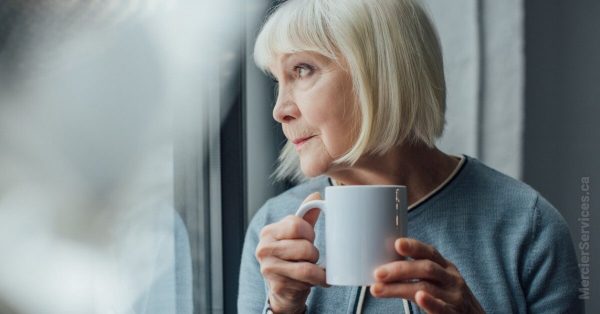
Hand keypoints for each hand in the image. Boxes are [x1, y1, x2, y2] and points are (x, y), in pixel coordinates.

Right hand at [255, 192, 326, 312]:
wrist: (284, 289)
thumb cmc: (292, 258)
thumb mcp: (298, 236)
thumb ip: (306, 217)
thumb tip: (316, 196)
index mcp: (269, 231)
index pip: (297, 225)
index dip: (309, 233)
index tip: (309, 239)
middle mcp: (264, 248)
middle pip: (304, 246)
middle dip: (314, 253)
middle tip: (311, 258)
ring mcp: (268, 267)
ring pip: (307, 264)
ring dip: (317, 268)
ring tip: (315, 269)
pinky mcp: (277, 284)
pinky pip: (307, 278)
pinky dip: (320, 279)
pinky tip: (320, 279)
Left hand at [371, 238, 484, 313]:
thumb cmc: (450, 298)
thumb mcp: (440, 280)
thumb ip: (418, 272)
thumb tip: (385, 266)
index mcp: (446, 267)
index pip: (430, 252)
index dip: (414, 246)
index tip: (396, 244)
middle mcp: (452, 279)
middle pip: (426, 269)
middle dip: (399, 269)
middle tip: (378, 273)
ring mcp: (455, 297)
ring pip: (426, 288)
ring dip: (399, 288)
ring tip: (379, 289)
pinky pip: (442, 308)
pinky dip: (431, 302)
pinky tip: (419, 298)